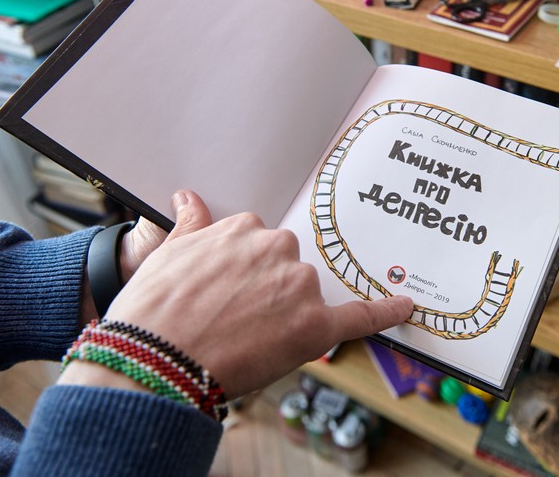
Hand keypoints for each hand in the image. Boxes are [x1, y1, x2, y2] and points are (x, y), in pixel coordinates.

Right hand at [64, 190, 413, 398]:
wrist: (153, 360)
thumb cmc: (153, 312)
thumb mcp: (166, 255)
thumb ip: (190, 224)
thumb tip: (188, 197)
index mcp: (245, 229)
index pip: (260, 245)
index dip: (246, 274)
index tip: (232, 290)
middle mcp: (278, 249)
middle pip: (287, 268)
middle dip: (269, 291)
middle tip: (233, 319)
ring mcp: (298, 286)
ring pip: (307, 296)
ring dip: (288, 313)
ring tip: (244, 339)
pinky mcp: (315, 326)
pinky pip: (360, 316)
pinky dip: (385, 312)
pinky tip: (405, 307)